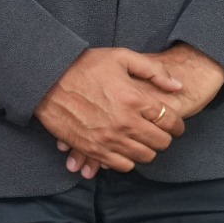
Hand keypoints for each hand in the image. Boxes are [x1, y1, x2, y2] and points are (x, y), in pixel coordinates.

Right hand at [61, 43, 223, 175]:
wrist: (45, 81)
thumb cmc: (82, 66)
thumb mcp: (119, 57)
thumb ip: (153, 70)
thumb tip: (178, 86)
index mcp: (134, 99)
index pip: (171, 122)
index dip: (177, 124)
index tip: (172, 123)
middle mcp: (124, 122)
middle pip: (161, 142)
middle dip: (163, 137)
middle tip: (155, 131)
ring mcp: (108, 138)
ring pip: (144, 156)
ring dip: (146, 149)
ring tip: (139, 140)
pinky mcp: (92, 149)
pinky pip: (122, 165)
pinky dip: (127, 160)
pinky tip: (123, 148)